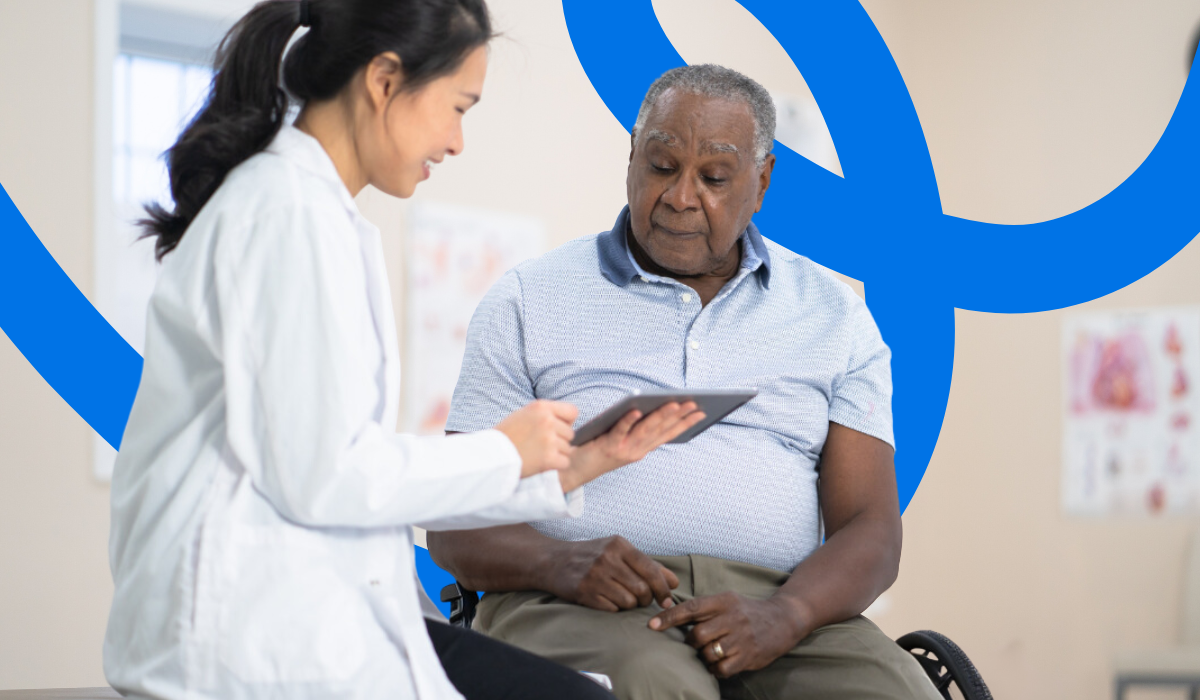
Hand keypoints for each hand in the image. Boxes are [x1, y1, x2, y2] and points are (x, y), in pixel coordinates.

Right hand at [494, 400, 578, 477]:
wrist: (490, 455)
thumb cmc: (506, 436)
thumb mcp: (523, 414)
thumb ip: (544, 414)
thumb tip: (567, 420)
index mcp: (541, 407)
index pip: (572, 412)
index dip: (567, 422)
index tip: (558, 429)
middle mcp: (547, 421)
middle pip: (570, 433)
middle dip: (559, 441)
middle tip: (541, 446)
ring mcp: (549, 440)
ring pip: (567, 449)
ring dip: (556, 454)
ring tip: (537, 454)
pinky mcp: (549, 458)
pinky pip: (565, 462)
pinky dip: (555, 465)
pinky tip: (541, 463)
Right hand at [545, 536, 679, 611]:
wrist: (553, 561)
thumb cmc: (592, 556)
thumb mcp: (619, 552)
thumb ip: (648, 565)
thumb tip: (674, 582)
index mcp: (619, 545)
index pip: (651, 570)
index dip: (663, 589)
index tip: (667, 601)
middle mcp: (607, 558)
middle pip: (642, 589)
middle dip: (645, 599)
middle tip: (640, 599)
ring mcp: (594, 575)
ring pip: (628, 601)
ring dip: (629, 605)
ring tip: (621, 597)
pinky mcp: (584, 592)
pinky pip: (612, 609)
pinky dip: (614, 608)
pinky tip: (606, 599)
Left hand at [557, 401, 704, 491]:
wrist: (573, 470)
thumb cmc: (597, 449)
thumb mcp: (622, 439)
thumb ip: (636, 427)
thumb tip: (650, 404)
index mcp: (642, 449)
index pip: (668, 434)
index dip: (685, 424)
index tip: (701, 412)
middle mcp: (636, 451)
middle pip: (661, 430)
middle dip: (680, 416)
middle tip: (694, 403)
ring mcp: (623, 450)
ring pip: (646, 430)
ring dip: (661, 416)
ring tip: (674, 403)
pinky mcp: (608, 447)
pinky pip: (620, 431)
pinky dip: (628, 421)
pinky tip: (636, 409)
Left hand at [648, 592, 805, 677]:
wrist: (782, 620)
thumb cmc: (747, 611)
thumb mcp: (728, 600)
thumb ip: (704, 607)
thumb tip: (670, 613)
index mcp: (724, 601)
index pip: (692, 607)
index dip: (670, 617)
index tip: (652, 625)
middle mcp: (733, 618)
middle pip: (698, 634)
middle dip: (692, 642)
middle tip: (697, 642)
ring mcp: (741, 638)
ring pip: (708, 653)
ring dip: (704, 656)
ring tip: (711, 651)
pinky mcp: (748, 656)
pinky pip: (721, 668)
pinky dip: (715, 669)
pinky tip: (720, 663)